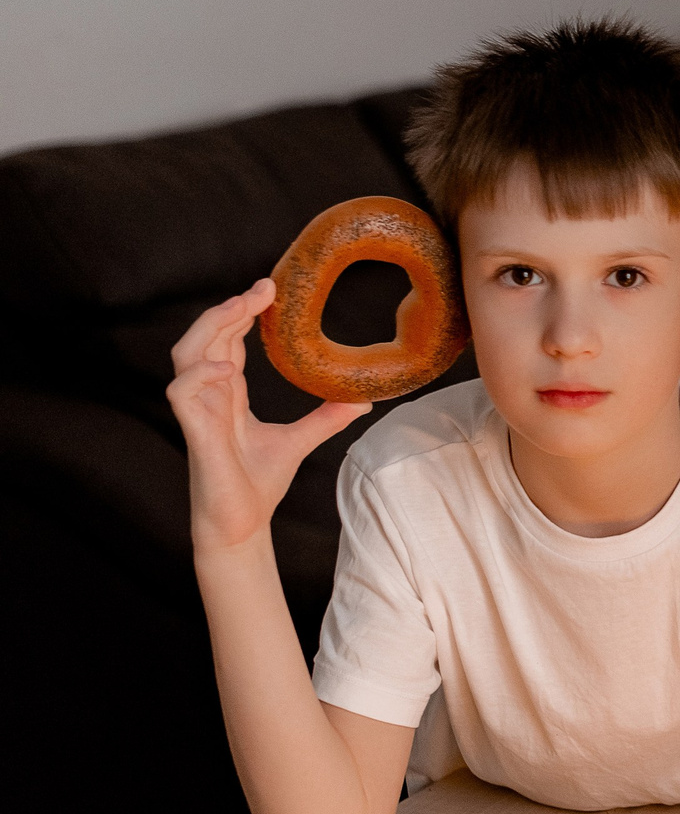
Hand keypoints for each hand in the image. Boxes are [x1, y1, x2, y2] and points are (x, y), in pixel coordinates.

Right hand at [167, 278, 370, 554]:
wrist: (243, 525)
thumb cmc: (259, 484)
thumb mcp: (299, 441)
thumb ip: (326, 418)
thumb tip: (363, 400)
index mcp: (228, 394)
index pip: (227, 341)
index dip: (242, 313)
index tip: (270, 289)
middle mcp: (209, 397)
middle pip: (204, 338)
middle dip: (228, 310)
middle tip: (262, 288)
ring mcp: (198, 413)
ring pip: (185, 356)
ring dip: (210, 329)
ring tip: (240, 309)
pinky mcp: (194, 433)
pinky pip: (181, 393)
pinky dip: (199, 375)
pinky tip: (226, 368)